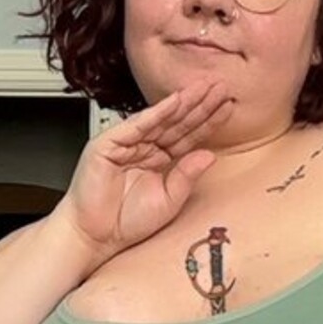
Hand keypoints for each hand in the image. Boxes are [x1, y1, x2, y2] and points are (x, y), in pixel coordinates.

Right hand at [58, 77, 235, 262]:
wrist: (94, 236)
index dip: (208, 122)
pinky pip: (137, 125)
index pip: (188, 137)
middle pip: (178, 123)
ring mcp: (127, 144)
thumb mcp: (168, 201)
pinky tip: (176, 101)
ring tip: (205, 88)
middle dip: (200, 105)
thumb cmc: (125, 222)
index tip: (228, 107)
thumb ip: (187, 177)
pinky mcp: (109, 144)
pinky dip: (156, 113)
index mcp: (159, 160)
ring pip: (161, 120)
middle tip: (222, 87)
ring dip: (183, 103)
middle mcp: (145, 148)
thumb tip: (210, 155)